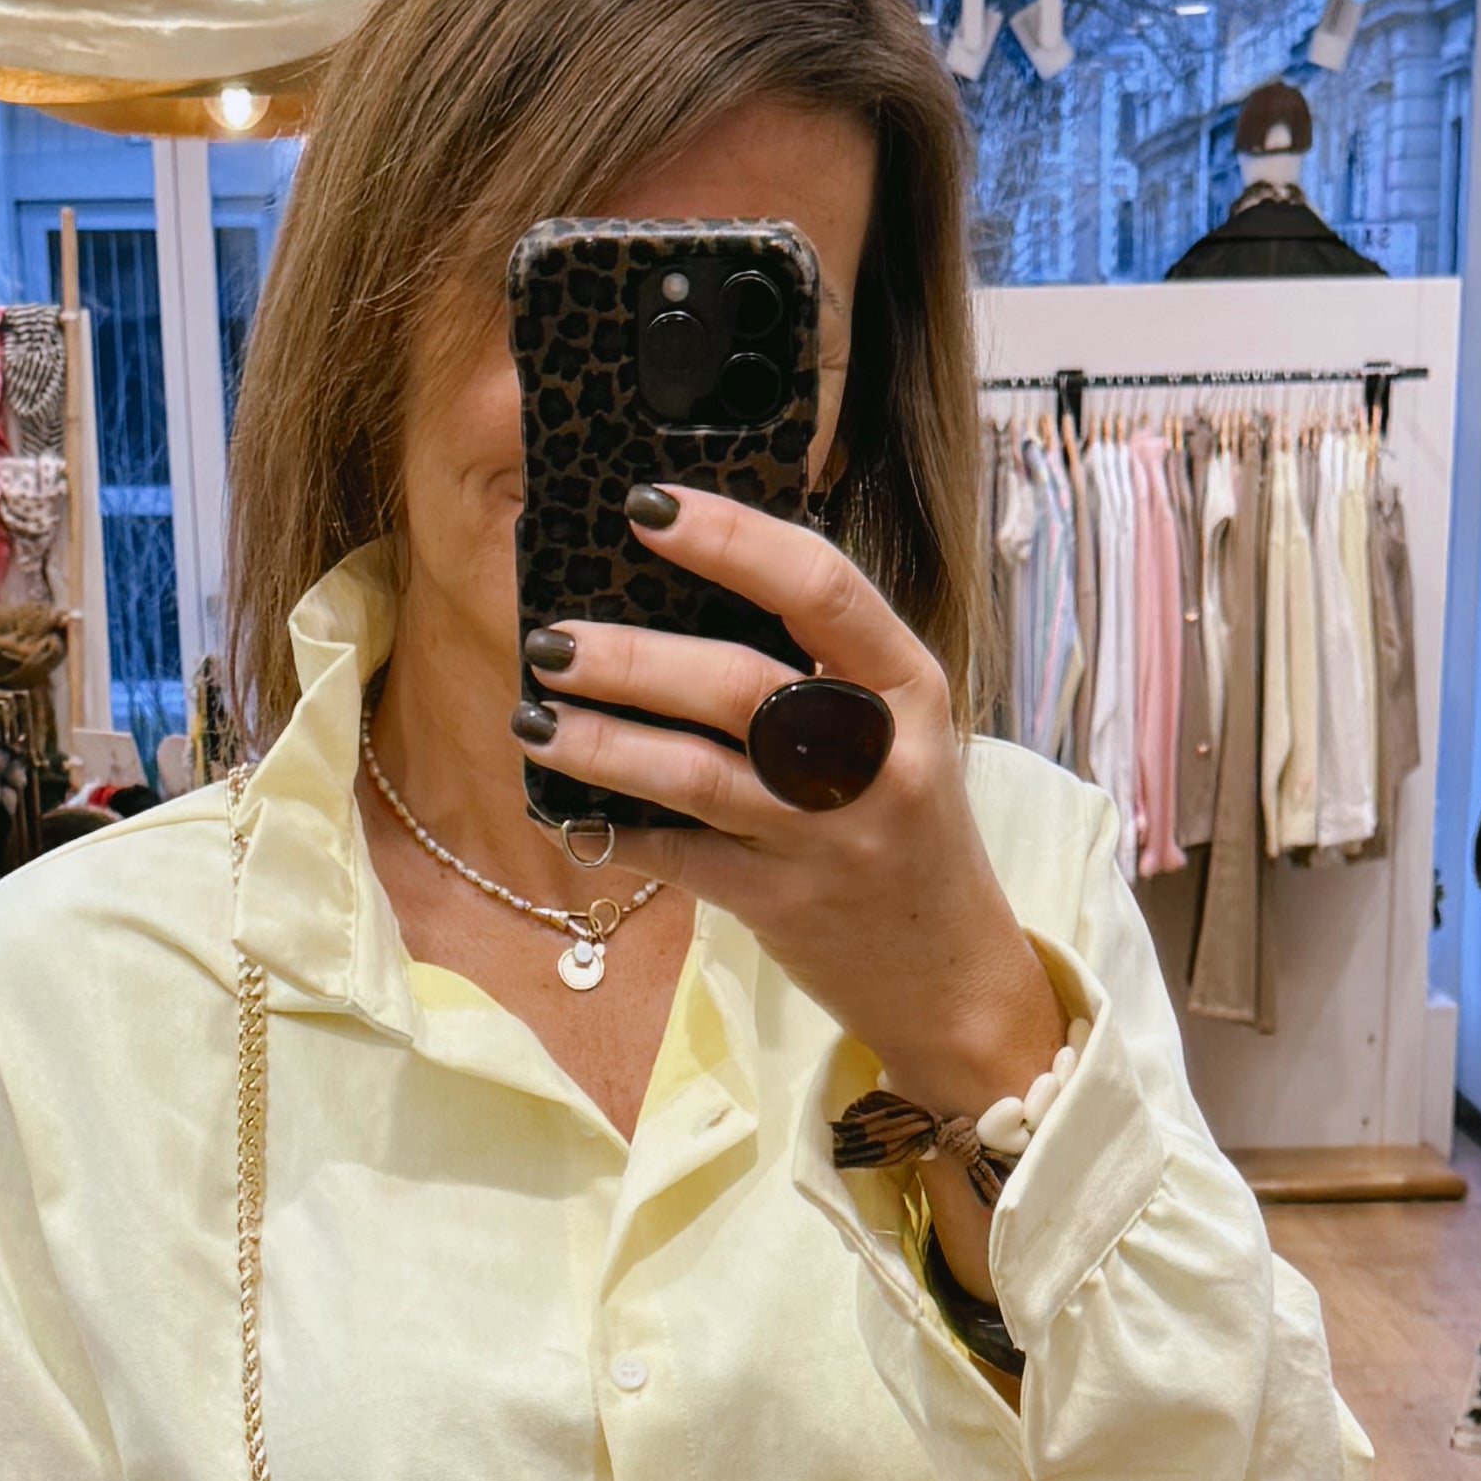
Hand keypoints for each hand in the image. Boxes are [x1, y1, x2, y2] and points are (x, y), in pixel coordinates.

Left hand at [518, 487, 1065, 1125]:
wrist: (948, 973)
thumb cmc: (905, 825)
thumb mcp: (897, 729)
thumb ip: (822, 665)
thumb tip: (686, 584)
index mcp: (908, 686)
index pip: (819, 587)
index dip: (729, 540)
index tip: (645, 507)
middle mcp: (875, 757)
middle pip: (737, 684)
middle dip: (630, 658)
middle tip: (551, 639)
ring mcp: (827, 837)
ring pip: (694, 775)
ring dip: (601, 742)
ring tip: (533, 716)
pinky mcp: (782, 903)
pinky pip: (679, 857)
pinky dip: (616, 830)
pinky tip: (565, 807)